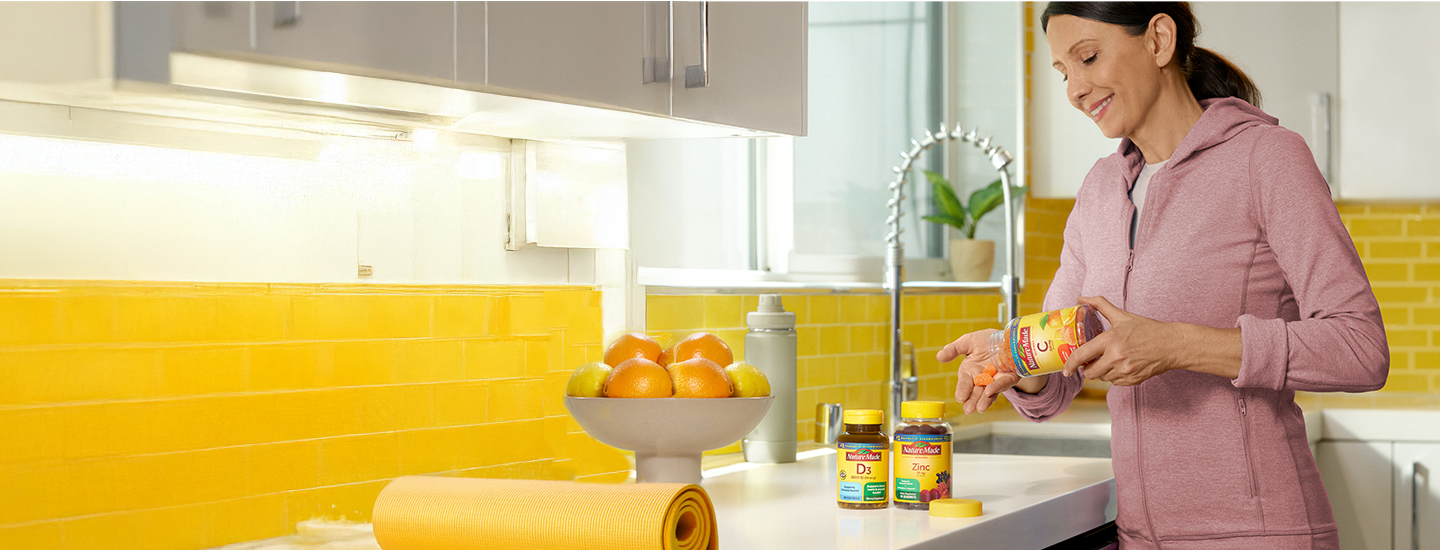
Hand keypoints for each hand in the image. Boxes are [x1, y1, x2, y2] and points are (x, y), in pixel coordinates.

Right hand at [939, 329, 1021, 414]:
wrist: (1006, 336)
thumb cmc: (985, 340)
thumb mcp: (968, 342)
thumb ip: (954, 349)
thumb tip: (939, 356)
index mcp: (970, 371)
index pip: (965, 383)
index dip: (962, 390)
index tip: (960, 398)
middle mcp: (983, 378)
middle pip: (976, 392)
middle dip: (972, 401)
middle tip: (968, 410)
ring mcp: (996, 380)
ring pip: (990, 392)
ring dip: (985, 400)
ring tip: (980, 408)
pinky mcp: (1009, 377)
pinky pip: (1004, 383)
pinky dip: (997, 387)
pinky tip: (990, 391)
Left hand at [1061, 296, 1184, 385]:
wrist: (1171, 345)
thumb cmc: (1147, 329)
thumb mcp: (1122, 315)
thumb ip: (1100, 305)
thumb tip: (1082, 298)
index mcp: (1111, 340)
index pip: (1082, 355)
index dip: (1070, 364)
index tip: (1066, 369)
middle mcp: (1116, 357)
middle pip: (1090, 373)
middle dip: (1086, 369)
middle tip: (1090, 362)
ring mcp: (1125, 370)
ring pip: (1102, 378)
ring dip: (1100, 372)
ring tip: (1107, 361)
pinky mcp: (1133, 380)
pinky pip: (1115, 383)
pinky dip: (1113, 376)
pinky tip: (1119, 365)